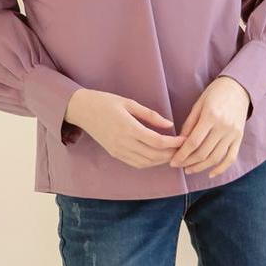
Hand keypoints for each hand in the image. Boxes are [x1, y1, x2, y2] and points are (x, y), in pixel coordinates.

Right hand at [66, 89, 186, 169]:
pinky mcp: (115, 154)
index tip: (184, 139)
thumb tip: (169, 125)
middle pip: (154, 155)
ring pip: (146, 163)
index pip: (157, 141)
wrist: (81, 110)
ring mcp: (118, 150)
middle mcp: (123, 142)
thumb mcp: (129, 103)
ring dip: (161, 160)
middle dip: (171, 154)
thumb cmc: (105, 102)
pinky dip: (149, 163)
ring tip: (172, 153)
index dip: (173, 143)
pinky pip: (136, 163)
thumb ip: (150, 115)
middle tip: (183, 148)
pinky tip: (157, 156)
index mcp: (128, 127)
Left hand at [169, 76, 249, 176]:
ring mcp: (233, 134)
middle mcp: (223, 127)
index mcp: (211, 116)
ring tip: (189, 170)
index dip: (182, 154)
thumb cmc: (215, 93)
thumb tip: (180, 142)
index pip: (194, 142)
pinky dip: (221, 168)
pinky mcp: (239, 138)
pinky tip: (210, 173)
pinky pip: (231, 157)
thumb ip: (189, 123)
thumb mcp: (198, 104)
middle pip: (204, 152)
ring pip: (216, 158)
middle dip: (188, 162)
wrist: (239, 88)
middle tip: (178, 166)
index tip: (172, 161)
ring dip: (201, 167)